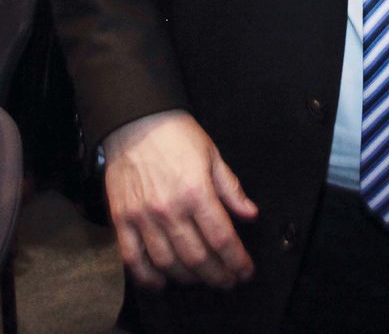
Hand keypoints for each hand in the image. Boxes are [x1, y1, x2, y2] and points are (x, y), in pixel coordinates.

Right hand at [103, 109, 257, 289]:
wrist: (136, 120)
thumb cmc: (177, 135)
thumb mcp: (212, 154)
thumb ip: (231, 188)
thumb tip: (250, 214)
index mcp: (196, 191)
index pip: (222, 238)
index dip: (236, 260)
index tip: (245, 271)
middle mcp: (170, 209)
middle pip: (197, 257)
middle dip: (217, 275)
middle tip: (227, 281)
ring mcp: (143, 217)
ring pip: (168, 263)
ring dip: (188, 278)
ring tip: (201, 278)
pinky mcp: (122, 219)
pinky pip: (133, 259)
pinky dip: (147, 277)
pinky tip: (161, 282)